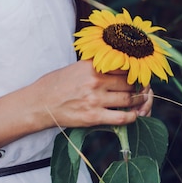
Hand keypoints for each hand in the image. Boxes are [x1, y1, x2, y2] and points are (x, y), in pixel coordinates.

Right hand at [31, 60, 149, 129]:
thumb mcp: (75, 67)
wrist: (39, 104)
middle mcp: (96, 81)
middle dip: (138, 86)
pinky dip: (132, 117)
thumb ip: (95, 66)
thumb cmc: (56, 84)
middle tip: (142, 89)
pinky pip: (121, 117)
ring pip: (129, 99)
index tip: (137, 75)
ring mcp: (95, 99)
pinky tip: (133, 115)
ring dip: (138, 101)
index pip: (123, 66)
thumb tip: (116, 65)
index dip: (133, 71)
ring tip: (140, 102)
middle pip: (129, 82)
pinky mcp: (93, 116)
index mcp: (92, 66)